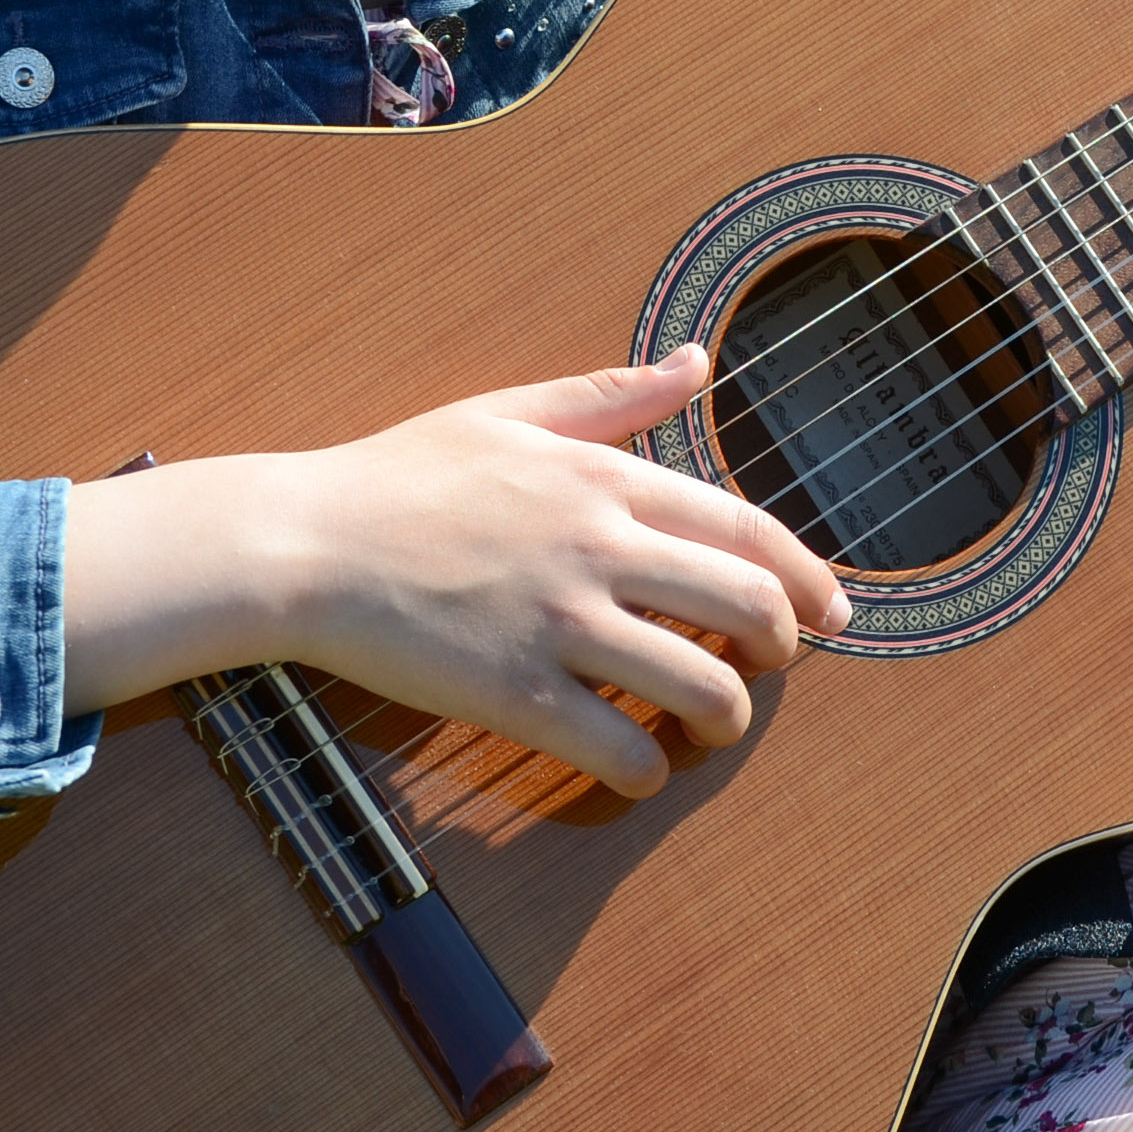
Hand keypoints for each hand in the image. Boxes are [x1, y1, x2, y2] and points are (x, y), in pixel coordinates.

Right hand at [60, 346, 850, 796]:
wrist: (303, 541)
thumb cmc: (398, 476)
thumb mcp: (509, 411)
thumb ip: (612, 396)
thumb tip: (694, 362)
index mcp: (602, 478)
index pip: (744, 528)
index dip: (804, 575)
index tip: (828, 610)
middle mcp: (597, 546)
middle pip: (746, 604)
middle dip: (783, 647)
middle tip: (773, 668)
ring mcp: (559, 621)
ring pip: (700, 683)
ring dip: (727, 718)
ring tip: (710, 726)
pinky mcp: (514, 692)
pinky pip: (620, 746)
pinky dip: (650, 769)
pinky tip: (641, 769)